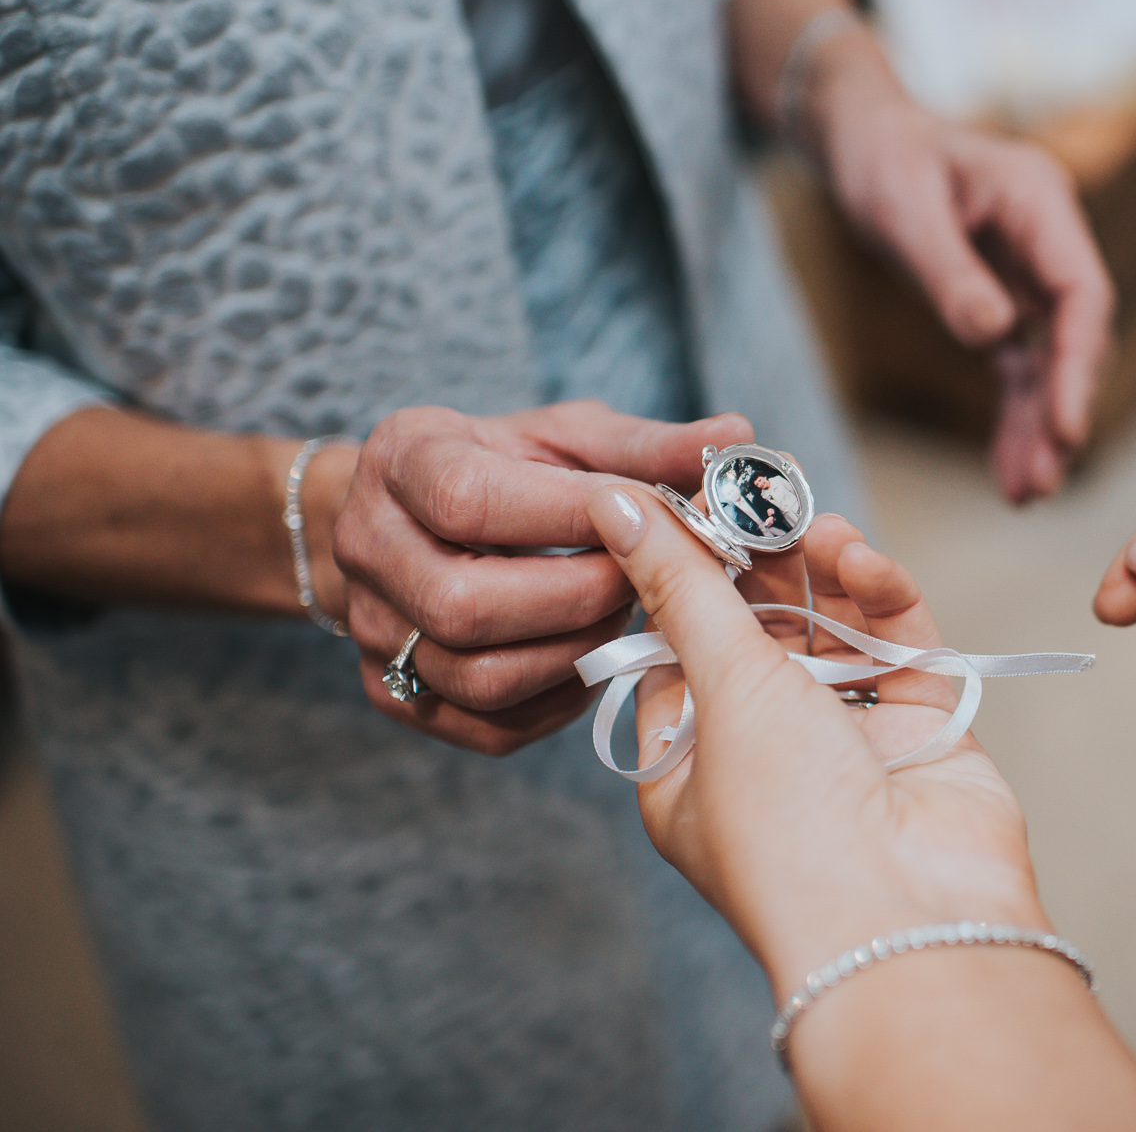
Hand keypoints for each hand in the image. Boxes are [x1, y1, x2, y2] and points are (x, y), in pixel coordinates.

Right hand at [328, 400, 751, 754]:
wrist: (411, 520)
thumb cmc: (504, 467)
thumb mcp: (564, 436)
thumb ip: (644, 446)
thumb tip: (739, 439)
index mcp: (402, 462)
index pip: (471, 503)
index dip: (571, 518)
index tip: (647, 516)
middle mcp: (367, 549)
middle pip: (468, 606)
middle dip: (579, 597)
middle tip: (644, 580)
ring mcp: (374, 631)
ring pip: (480, 677)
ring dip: (575, 652)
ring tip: (621, 615)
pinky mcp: (393, 695)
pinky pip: (487, 726)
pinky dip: (559, 701)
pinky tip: (591, 656)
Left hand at [583, 488, 1045, 989]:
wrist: (909, 918)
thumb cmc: (788, 825)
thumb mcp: (719, 687)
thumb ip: (681, 584)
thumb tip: (615, 504)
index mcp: (689, 766)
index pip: (676, 647)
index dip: (685, 573)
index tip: (692, 499)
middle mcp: (767, 756)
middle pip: (761, 631)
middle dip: (764, 561)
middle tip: (764, 491)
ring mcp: (849, 744)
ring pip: (834, 630)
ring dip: (824, 572)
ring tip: (818, 523)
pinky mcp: (922, 732)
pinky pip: (900, 646)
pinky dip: (884, 599)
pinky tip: (866, 562)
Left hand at [814, 39, 1114, 503]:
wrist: (864, 139)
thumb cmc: (883, 155)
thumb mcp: (903, 206)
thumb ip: (949, 270)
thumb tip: (995, 333)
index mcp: (1041, 201)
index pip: (1082, 294)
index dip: (1080, 364)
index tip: (1068, 428)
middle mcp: (1050, 240)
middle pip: (1077, 337)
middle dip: (1064, 410)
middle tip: (1045, 480)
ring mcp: (1032, 274)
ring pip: (1054, 362)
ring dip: (1043, 426)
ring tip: (1029, 494)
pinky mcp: (1006, 301)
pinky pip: (1022, 367)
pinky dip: (1018, 416)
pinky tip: (1012, 471)